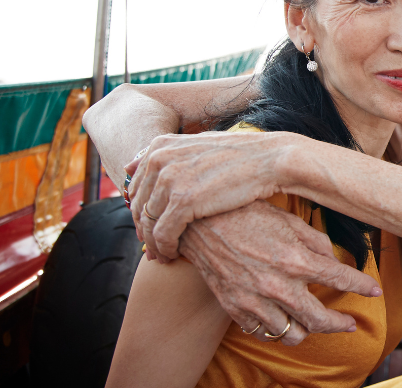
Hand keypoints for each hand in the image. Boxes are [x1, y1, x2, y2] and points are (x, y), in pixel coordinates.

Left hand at [126, 130, 303, 259]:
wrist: (271, 159)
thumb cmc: (239, 155)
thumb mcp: (197, 145)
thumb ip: (165, 154)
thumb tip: (130, 163)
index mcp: (160, 146)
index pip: (135, 186)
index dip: (139, 210)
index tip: (149, 226)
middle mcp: (160, 160)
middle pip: (138, 206)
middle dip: (143, 230)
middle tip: (152, 248)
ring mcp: (170, 180)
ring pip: (148, 222)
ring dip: (153, 244)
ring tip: (162, 256)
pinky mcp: (183, 202)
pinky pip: (163, 234)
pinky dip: (166, 248)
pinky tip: (173, 256)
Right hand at [179, 201, 381, 345]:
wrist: (199, 222)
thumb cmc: (246, 214)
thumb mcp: (288, 219)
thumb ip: (315, 241)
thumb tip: (334, 257)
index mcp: (295, 259)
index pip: (340, 279)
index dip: (362, 287)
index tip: (375, 290)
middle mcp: (277, 285)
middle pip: (319, 319)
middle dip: (340, 324)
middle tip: (350, 323)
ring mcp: (255, 301)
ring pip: (291, 334)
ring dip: (308, 331)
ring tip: (315, 324)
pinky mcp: (235, 309)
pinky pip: (263, 332)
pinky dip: (277, 330)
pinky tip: (284, 320)